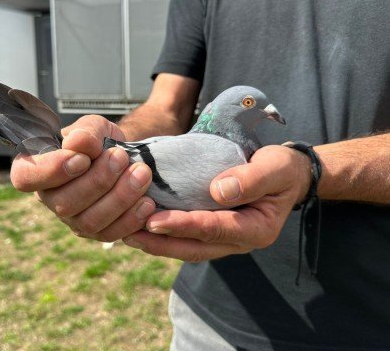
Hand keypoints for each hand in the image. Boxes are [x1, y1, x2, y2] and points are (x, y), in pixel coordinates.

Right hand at [10, 115, 154, 241]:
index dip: (52, 171)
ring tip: (142, 174)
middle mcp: (49, 199)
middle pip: (64, 203)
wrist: (123, 157)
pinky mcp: (97, 232)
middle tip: (121, 157)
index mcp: (37, 169)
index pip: (26, 178)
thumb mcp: (94, 127)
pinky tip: (147, 201)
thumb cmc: (100, 141)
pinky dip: (131, 219)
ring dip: (120, 198)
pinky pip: (110, 234)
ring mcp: (72, 219)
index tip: (82, 158)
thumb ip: (86, 132)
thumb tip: (78, 144)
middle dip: (98, 181)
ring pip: (90, 221)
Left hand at [122, 145, 311, 261]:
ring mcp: (226, 239)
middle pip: (196, 247)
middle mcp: (239, 241)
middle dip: (161, 243)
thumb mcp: (275, 168)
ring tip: (127, 234)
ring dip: (158, 243)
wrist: (288, 175)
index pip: (215, 229)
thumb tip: (219, 191)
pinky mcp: (215, 231)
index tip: (154, 221)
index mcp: (257, 229)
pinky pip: (188, 238)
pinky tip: (142, 226)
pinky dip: (165, 234)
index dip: (184, 226)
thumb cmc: (282, 169)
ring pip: (188, 247)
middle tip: (129, 234)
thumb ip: (252, 179)